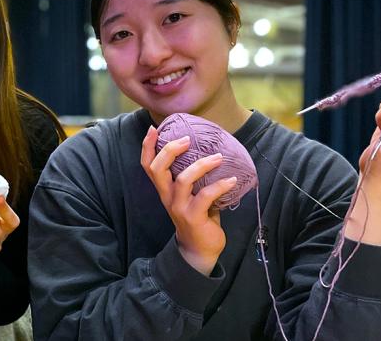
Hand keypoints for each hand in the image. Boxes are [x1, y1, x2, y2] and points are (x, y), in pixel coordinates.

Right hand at [141, 126, 234, 275]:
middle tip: (188, 139)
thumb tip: (210, 151)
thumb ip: (192, 178)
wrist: (199, 250)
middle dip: (170, 150)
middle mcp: (167, 197)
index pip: (147, 165)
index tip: (154, 129)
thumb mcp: (189, 196)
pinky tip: (232, 179)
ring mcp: (179, 207)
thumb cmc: (198, 217)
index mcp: (164, 190)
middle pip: (157, 169)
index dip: (147, 147)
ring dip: (201, 165)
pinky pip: (206, 196)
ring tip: (218, 157)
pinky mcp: (193, 217)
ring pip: (183, 180)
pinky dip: (220, 185)